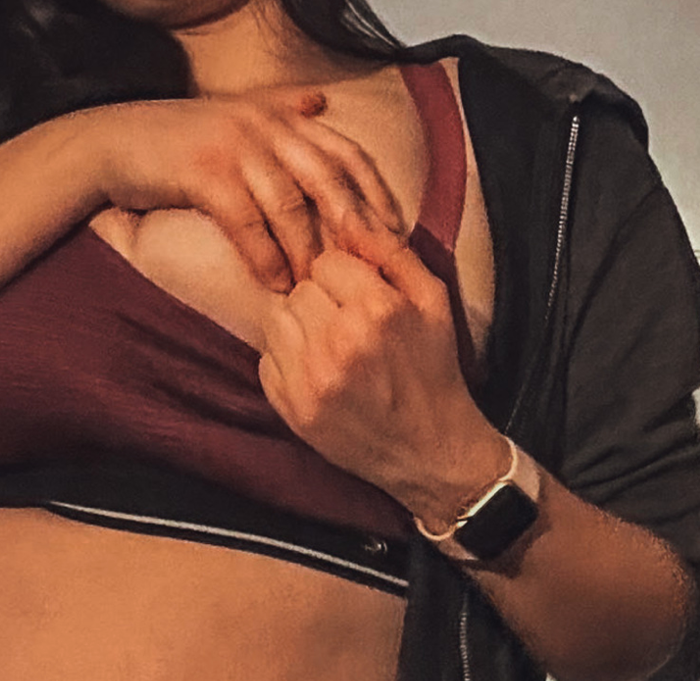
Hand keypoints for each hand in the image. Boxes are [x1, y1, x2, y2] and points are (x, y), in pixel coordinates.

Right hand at [87, 90, 402, 292]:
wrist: (115, 142)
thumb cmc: (177, 139)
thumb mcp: (235, 114)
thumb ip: (280, 110)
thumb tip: (321, 103)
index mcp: (281, 117)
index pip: (346, 154)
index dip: (374, 195)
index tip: (394, 236)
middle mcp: (266, 127)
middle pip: (328, 179)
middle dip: (354, 228)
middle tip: (370, 272)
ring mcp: (236, 147)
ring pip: (290, 205)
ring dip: (306, 252)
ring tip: (316, 290)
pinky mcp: (205, 173)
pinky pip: (246, 221)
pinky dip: (263, 257)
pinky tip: (274, 285)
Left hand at [257, 236, 508, 526]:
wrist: (430, 450)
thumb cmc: (433, 371)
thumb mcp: (433, 300)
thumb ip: (390, 252)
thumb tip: (347, 211)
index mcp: (377, 310)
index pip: (326, 261)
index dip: (343, 277)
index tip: (360, 298)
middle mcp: (340, 343)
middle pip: (298, 290)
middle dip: (320, 302)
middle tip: (346, 326)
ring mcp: (312, 380)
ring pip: (276, 322)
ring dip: (299, 330)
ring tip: (331, 349)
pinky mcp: (294, 410)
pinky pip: (266, 362)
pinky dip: (286, 364)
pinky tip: (319, 375)